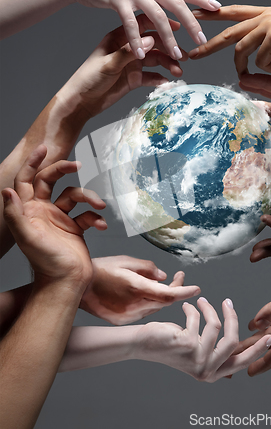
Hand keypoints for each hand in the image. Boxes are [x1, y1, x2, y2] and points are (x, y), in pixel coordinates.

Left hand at [2, 146, 105, 285]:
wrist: (67, 282)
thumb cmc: (46, 263)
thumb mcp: (27, 237)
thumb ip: (15, 214)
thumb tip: (7, 190)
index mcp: (29, 211)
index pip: (27, 180)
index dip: (33, 163)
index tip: (44, 149)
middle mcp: (44, 211)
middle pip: (52, 181)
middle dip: (64, 170)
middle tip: (77, 165)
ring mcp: (61, 219)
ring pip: (74, 196)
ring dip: (89, 198)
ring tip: (99, 207)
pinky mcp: (76, 227)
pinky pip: (88, 214)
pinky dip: (96, 218)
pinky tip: (100, 225)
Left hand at [58, 18, 184, 117]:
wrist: (81, 101)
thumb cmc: (88, 78)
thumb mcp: (108, 63)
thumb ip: (128, 52)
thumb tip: (150, 40)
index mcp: (119, 37)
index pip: (143, 25)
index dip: (160, 24)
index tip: (176, 27)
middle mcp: (128, 48)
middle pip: (154, 44)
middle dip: (169, 49)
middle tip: (182, 56)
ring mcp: (132, 64)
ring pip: (156, 61)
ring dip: (168, 64)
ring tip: (177, 72)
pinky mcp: (134, 79)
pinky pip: (152, 77)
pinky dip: (161, 79)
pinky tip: (168, 83)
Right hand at [70, 0, 220, 58]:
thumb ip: (160, 1)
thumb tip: (179, 19)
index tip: (217, 8)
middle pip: (176, 3)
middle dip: (191, 23)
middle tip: (202, 40)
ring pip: (157, 16)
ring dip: (168, 38)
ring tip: (175, 55)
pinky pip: (131, 24)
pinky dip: (137, 41)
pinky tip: (141, 55)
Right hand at [80, 256, 200, 324]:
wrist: (76, 287)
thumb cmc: (100, 269)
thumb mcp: (126, 260)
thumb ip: (149, 268)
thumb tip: (165, 276)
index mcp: (136, 288)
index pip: (168, 294)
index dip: (185, 291)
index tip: (197, 288)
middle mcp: (134, 305)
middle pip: (164, 301)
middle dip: (176, 289)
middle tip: (180, 276)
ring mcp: (128, 316)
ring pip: (154, 307)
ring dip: (163, 296)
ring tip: (166, 281)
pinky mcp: (122, 320)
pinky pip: (143, 311)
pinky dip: (149, 302)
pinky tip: (147, 292)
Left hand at [135, 297, 270, 381]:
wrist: (145, 344)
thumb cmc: (171, 345)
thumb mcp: (198, 351)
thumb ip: (216, 350)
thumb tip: (237, 343)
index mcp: (213, 374)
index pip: (242, 362)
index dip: (258, 349)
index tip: (270, 336)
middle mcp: (207, 371)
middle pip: (234, 342)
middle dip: (234, 319)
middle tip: (229, 302)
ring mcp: (198, 360)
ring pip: (216, 327)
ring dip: (208, 309)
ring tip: (200, 301)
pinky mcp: (188, 346)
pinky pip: (200, 320)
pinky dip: (194, 310)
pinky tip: (187, 307)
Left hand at [188, 5, 270, 73]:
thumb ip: (267, 38)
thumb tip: (253, 53)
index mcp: (264, 14)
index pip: (232, 11)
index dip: (212, 14)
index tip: (194, 16)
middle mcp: (263, 17)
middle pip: (228, 33)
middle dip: (208, 45)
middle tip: (192, 55)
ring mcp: (268, 26)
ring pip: (241, 50)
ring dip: (243, 67)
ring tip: (248, 76)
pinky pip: (260, 61)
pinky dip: (269, 69)